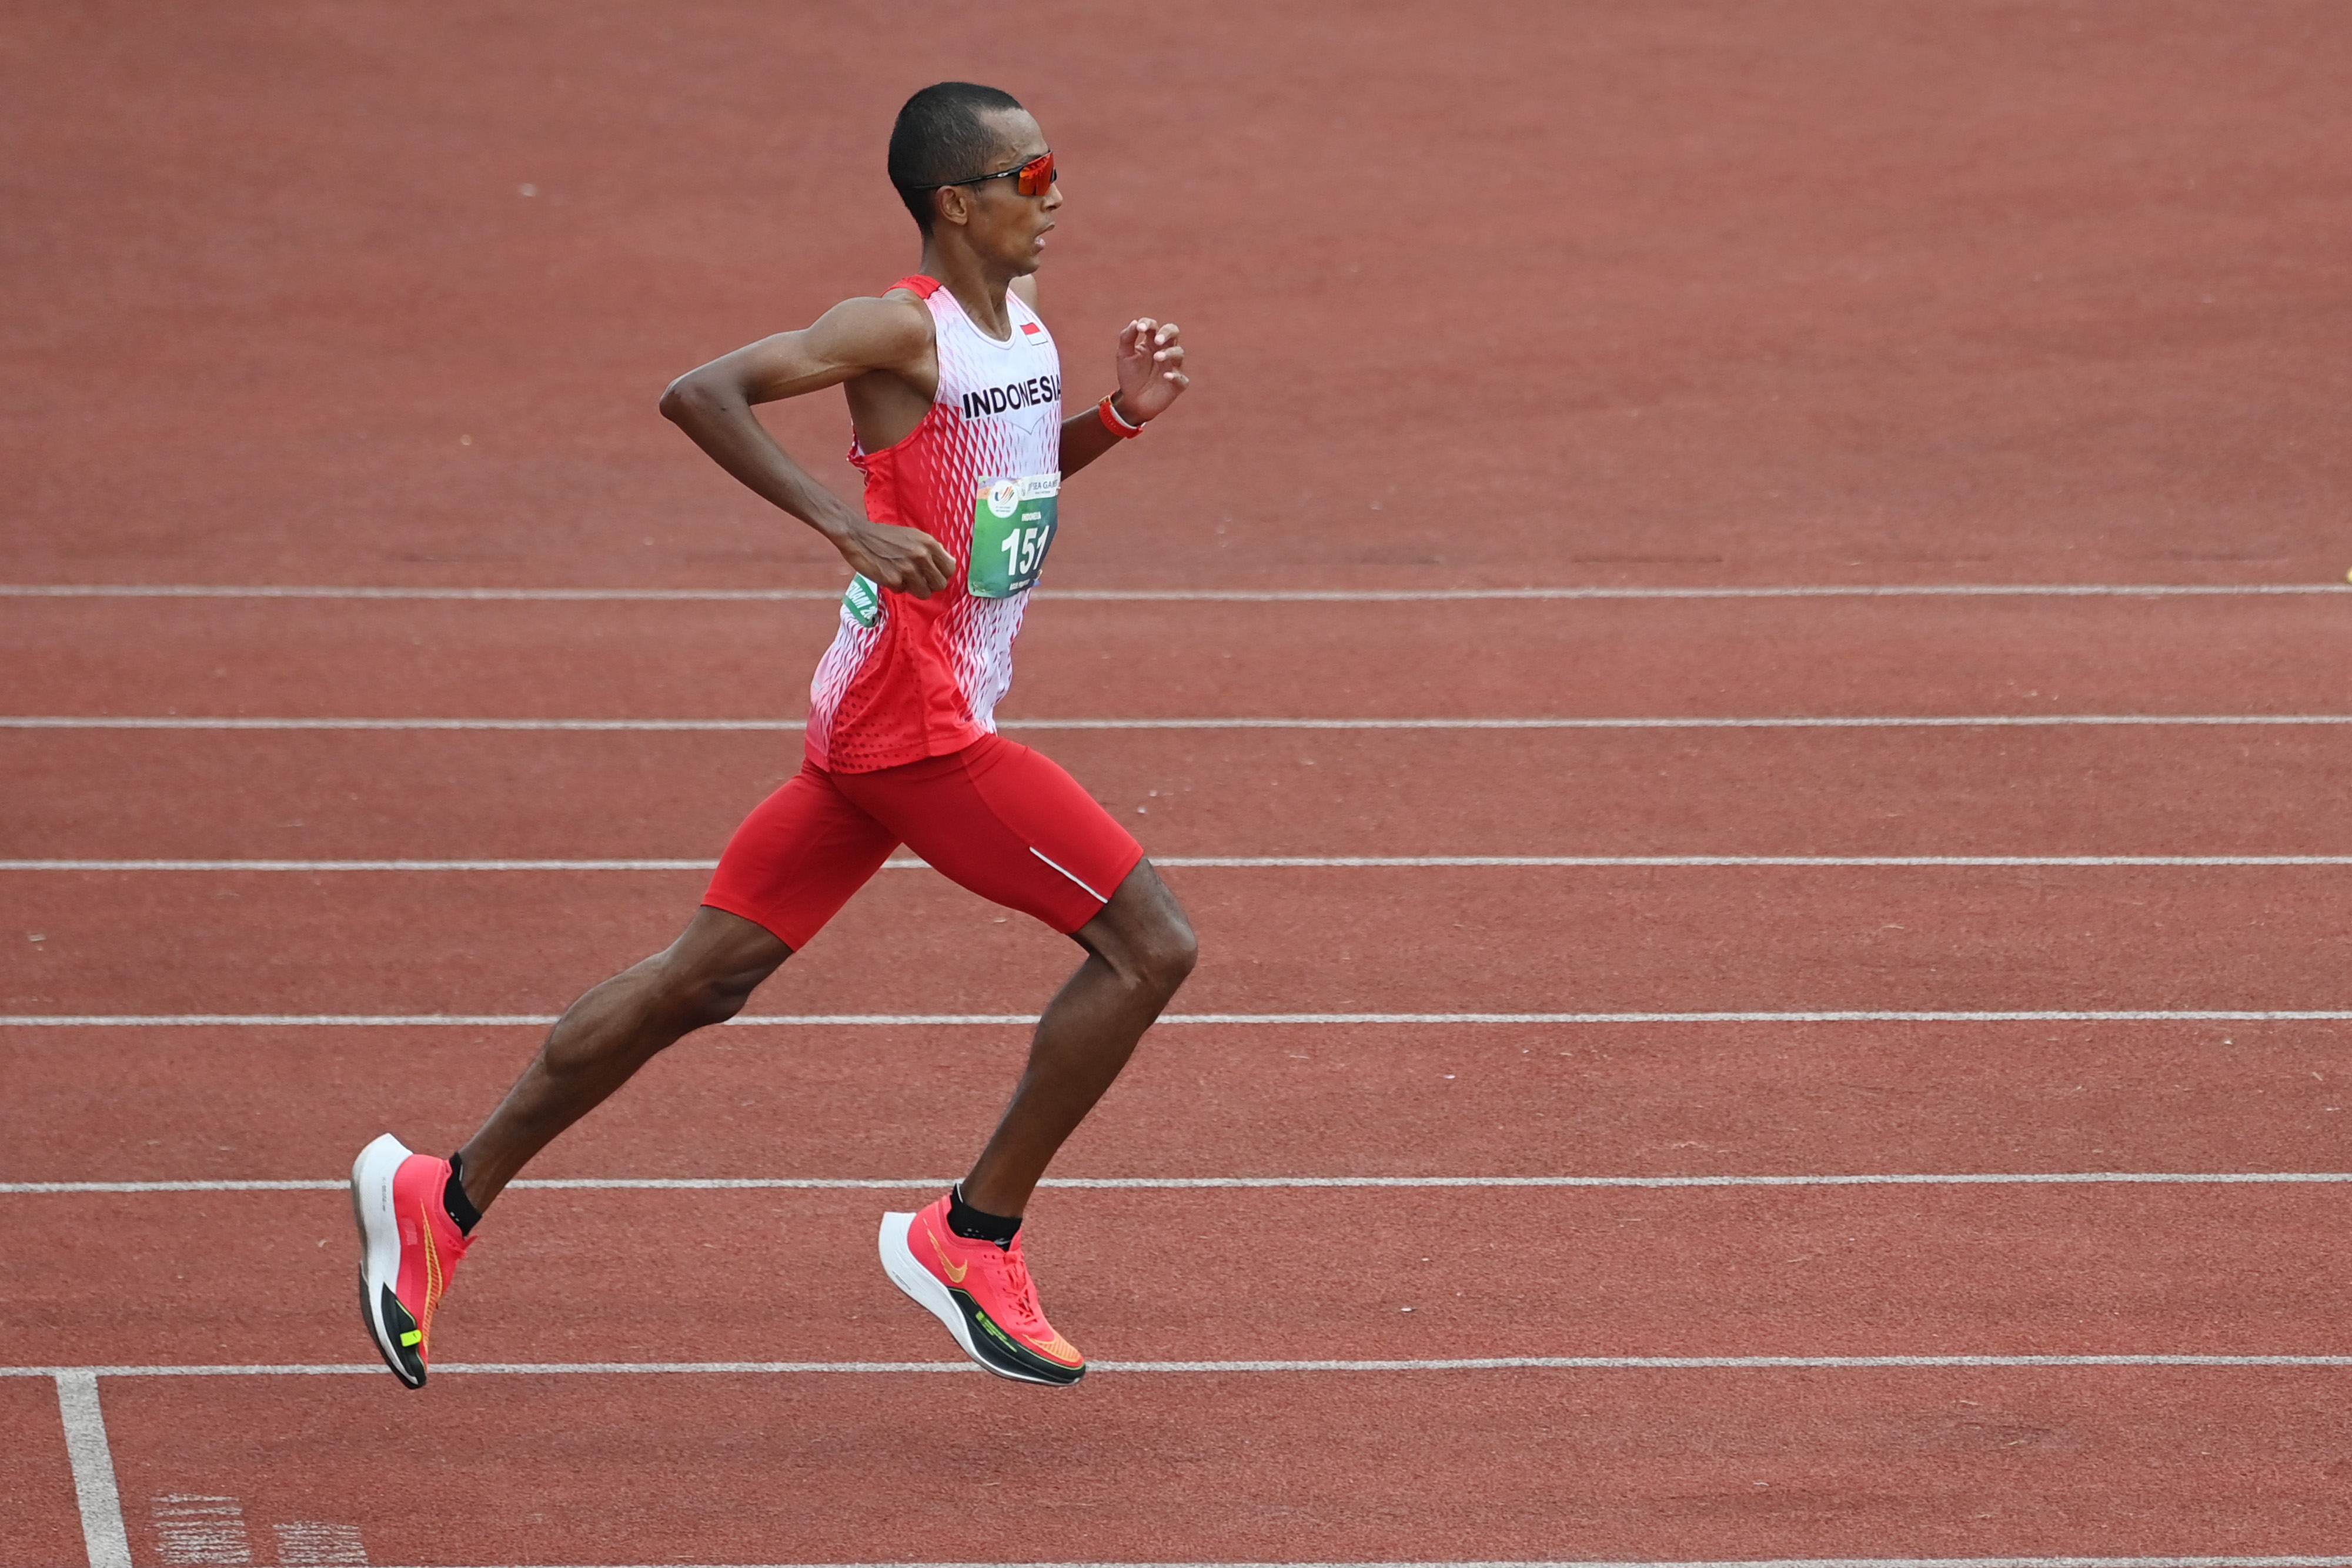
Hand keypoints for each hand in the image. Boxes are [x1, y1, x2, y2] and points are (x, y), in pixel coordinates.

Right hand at [833, 515, 954, 597]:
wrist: (858, 536)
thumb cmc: (886, 536)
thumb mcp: (914, 536)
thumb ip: (931, 549)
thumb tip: (948, 563)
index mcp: (928, 543)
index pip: (950, 568)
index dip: (942, 574)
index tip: (933, 574)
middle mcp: (921, 556)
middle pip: (940, 584)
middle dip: (930, 584)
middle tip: (919, 579)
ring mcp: (908, 569)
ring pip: (925, 593)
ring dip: (914, 589)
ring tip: (903, 577)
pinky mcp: (894, 580)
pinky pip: (903, 591)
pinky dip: (896, 586)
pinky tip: (888, 574)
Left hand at [1112, 318, 1188, 422]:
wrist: (1132, 401)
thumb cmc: (1130, 376)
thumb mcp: (1123, 355)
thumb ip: (1126, 338)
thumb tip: (1134, 322)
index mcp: (1151, 342)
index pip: (1154, 326)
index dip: (1148, 324)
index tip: (1140, 329)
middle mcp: (1165, 350)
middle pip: (1173, 332)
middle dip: (1167, 333)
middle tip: (1157, 340)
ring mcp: (1173, 366)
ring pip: (1178, 353)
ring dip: (1169, 353)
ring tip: (1157, 357)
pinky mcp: (1178, 383)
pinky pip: (1180, 377)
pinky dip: (1175, 375)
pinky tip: (1166, 376)